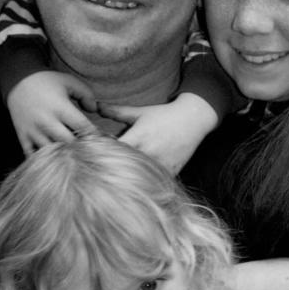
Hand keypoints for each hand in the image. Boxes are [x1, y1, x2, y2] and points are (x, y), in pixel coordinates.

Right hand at [7, 71, 97, 153]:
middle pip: (69, 143)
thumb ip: (86, 94)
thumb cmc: (46, 81)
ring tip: (70, 153)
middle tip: (86, 148)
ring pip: (52, 152)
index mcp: (60, 107)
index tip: (97, 137)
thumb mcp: (69, 81)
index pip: (82, 127)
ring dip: (63, 153)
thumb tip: (94, 109)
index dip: (93, 133)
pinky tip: (51, 156)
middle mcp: (47, 121)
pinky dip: (43, 159)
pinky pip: (32, 155)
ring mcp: (34, 131)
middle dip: (79, 146)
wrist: (17, 81)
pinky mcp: (23, 136)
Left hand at [101, 92, 218, 173]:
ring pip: (139, 179)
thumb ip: (116, 111)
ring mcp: (160, 165)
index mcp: (137, 138)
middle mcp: (148, 153)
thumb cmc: (163, 115)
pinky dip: (146, 182)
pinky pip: (153, 183)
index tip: (97, 157)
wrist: (192, 120)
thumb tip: (95, 106)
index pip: (114, 153)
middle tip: (104, 171)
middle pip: (124, 169)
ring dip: (130, 178)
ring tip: (121, 177)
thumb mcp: (139, 112)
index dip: (103, 156)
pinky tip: (139, 181)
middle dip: (114, 170)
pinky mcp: (170, 173)